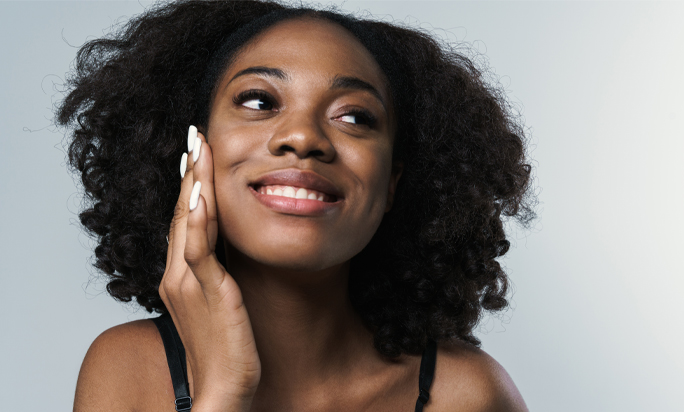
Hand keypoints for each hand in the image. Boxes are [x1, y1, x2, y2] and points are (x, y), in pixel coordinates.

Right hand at [159, 126, 260, 410]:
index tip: (196, 153)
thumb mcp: (218, 301)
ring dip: (193, 184)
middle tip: (194, 135)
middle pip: (182, 212)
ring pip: (187, 223)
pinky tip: (200, 197)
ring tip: (197, 148)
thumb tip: (228, 249)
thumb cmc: (224, 347)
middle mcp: (178, 274)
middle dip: (189, 171)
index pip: (184, 218)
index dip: (189, 184)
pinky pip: (199, 251)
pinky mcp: (208, 294)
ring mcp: (189, 283)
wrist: (222, 388)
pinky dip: (197, 222)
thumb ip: (218, 273)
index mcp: (181, 274)